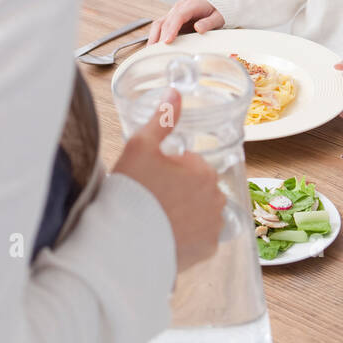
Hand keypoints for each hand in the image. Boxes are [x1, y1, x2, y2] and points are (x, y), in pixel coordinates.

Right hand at [112, 88, 225, 274]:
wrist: (125, 241)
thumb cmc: (133, 191)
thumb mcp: (141, 145)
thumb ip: (162, 118)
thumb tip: (175, 92)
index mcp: (204, 171)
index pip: (190, 164)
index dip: (169, 169)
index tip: (152, 178)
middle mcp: (216, 198)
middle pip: (198, 188)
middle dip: (181, 190)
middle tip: (153, 198)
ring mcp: (213, 226)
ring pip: (201, 212)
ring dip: (187, 213)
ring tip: (158, 218)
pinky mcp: (207, 250)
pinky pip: (200, 237)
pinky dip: (188, 236)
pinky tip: (168, 234)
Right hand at [147, 0, 224, 45]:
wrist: (215, 5)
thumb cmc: (216, 11)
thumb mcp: (218, 17)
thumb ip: (208, 23)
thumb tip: (198, 28)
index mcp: (190, 6)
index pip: (178, 17)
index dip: (171, 29)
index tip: (167, 41)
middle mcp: (178, 8)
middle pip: (165, 22)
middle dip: (160, 37)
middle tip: (157, 52)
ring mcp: (173, 13)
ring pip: (159, 24)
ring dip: (153, 37)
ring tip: (151, 51)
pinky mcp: (171, 20)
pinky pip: (160, 27)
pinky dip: (155, 37)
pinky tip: (153, 47)